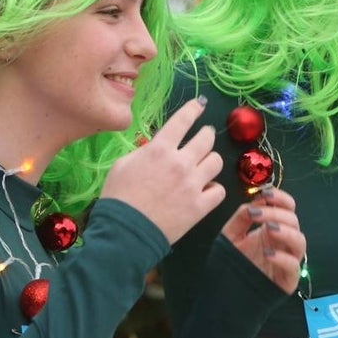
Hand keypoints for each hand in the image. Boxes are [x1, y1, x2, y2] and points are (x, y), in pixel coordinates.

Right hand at [100, 98, 224, 245]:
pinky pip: (219, 191)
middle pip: (207, 138)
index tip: (199, 105)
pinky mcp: (200, 207)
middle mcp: (181, 163)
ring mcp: (193, 185)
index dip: (193, 109)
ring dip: (210, 161)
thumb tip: (157, 146)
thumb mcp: (122, 165)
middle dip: (206, 134)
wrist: (124, 232)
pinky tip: (204, 190)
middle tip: (203, 137)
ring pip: (217, 162)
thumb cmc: (118, 197)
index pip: (183, 119)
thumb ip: (144, 151)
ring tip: (203, 165)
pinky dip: (213, 189)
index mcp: (160, 149)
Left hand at [220, 187, 306, 293]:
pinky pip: (294, 266)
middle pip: (293, 221)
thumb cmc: (231, 266)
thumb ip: (240, 219)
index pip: (287, 209)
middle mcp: (283, 243)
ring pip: (300, 241)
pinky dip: (283, 257)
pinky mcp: (288, 280)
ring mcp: (288, 261)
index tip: (266, 194)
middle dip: (276, 213)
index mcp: (272, 231)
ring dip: (286, 231)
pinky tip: (268, 253)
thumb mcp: (230, 238)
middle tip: (257, 214)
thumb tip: (253, 203)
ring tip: (268, 228)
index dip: (280, 199)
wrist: (226, 298)